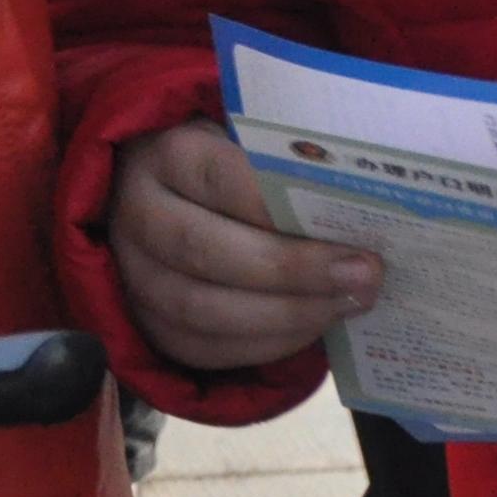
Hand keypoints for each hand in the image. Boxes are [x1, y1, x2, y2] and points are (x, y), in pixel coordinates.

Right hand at [111, 118, 380, 371]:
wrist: (176, 201)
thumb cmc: (233, 171)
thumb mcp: (250, 149)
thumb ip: (289, 172)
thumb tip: (357, 201)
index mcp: (164, 153)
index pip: (216, 177)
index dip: (276, 205)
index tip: (342, 222)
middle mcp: (136, 212)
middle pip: (202, 249)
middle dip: (291, 269)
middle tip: (363, 274)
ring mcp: (133, 272)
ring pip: (199, 308)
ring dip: (285, 314)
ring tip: (346, 305)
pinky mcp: (147, 322)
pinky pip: (203, 347)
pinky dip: (265, 344)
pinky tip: (312, 328)